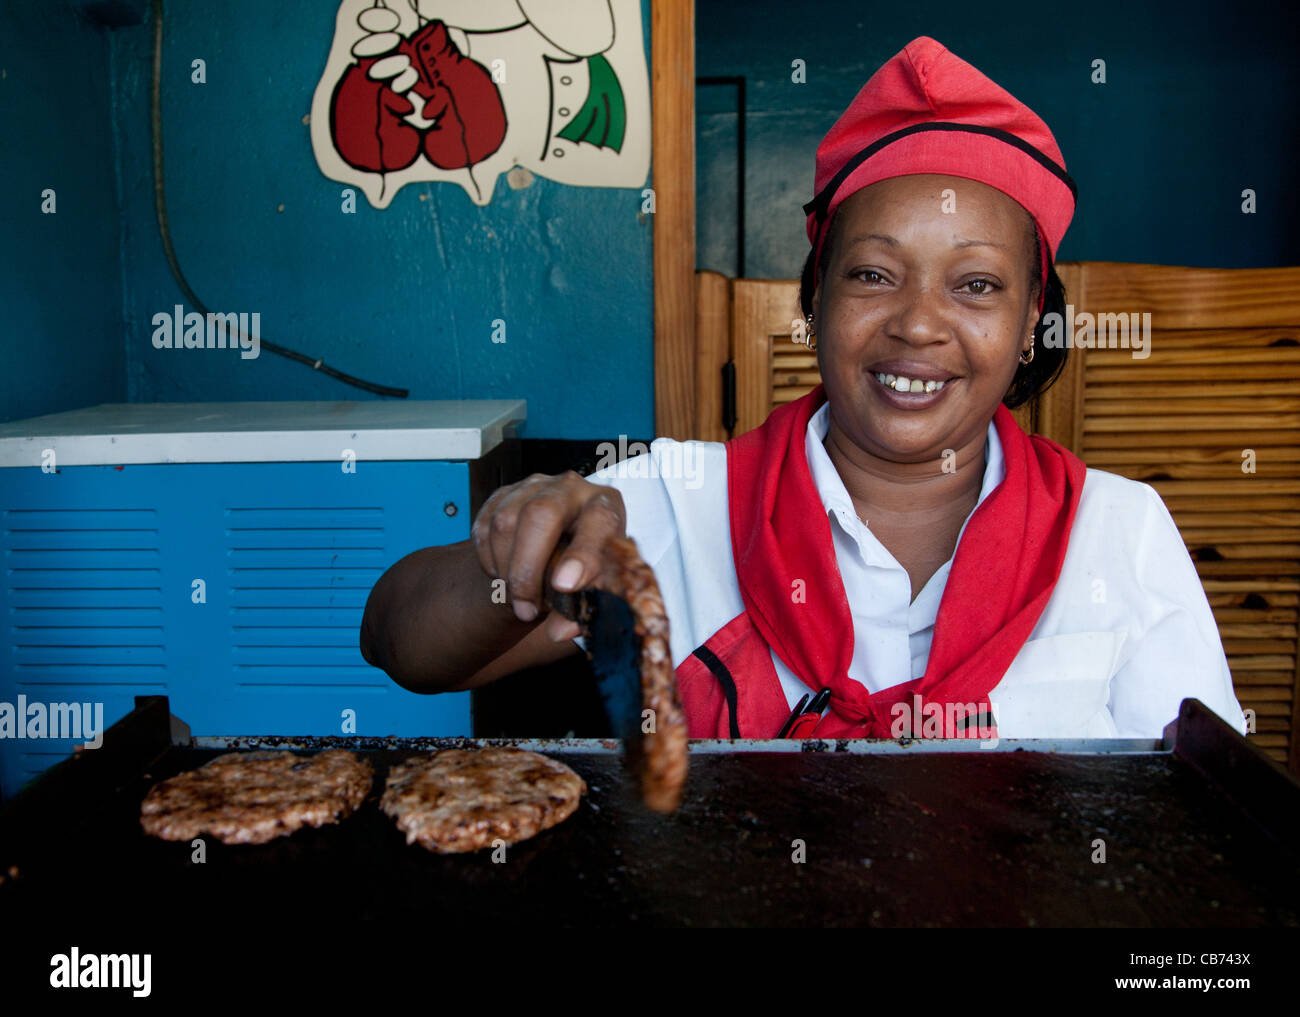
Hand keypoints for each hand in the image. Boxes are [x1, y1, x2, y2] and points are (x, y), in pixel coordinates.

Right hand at [471, 472, 626, 641]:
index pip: (600, 521)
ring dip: (506, 570)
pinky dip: (489, 560)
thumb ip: (580, 613)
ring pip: (506, 522)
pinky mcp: (503, 495)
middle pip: (541, 514)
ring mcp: (533, 487)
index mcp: (607, 506)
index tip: (565, 586)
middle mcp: (571, 489)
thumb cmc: (583, 570)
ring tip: (518, 597)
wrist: (556, 553)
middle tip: (526, 607)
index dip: (582, 554)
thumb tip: (560, 631)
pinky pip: (484, 527)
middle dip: (528, 567)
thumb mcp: (592, 590)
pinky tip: (504, 576)